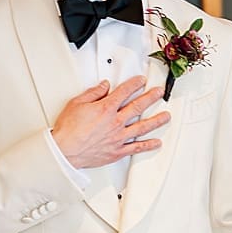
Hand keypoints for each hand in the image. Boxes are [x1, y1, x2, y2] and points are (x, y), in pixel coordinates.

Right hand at [51, 76, 170, 169]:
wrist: (65, 150)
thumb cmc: (68, 130)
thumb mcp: (76, 104)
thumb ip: (93, 93)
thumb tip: (104, 86)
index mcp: (106, 109)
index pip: (124, 92)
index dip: (134, 84)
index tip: (141, 81)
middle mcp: (115, 122)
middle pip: (138, 107)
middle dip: (151, 97)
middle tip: (159, 93)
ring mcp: (118, 137)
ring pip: (142, 127)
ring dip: (156, 120)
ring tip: (166, 116)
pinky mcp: (117, 151)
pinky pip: (136, 148)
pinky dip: (148, 145)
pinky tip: (157, 143)